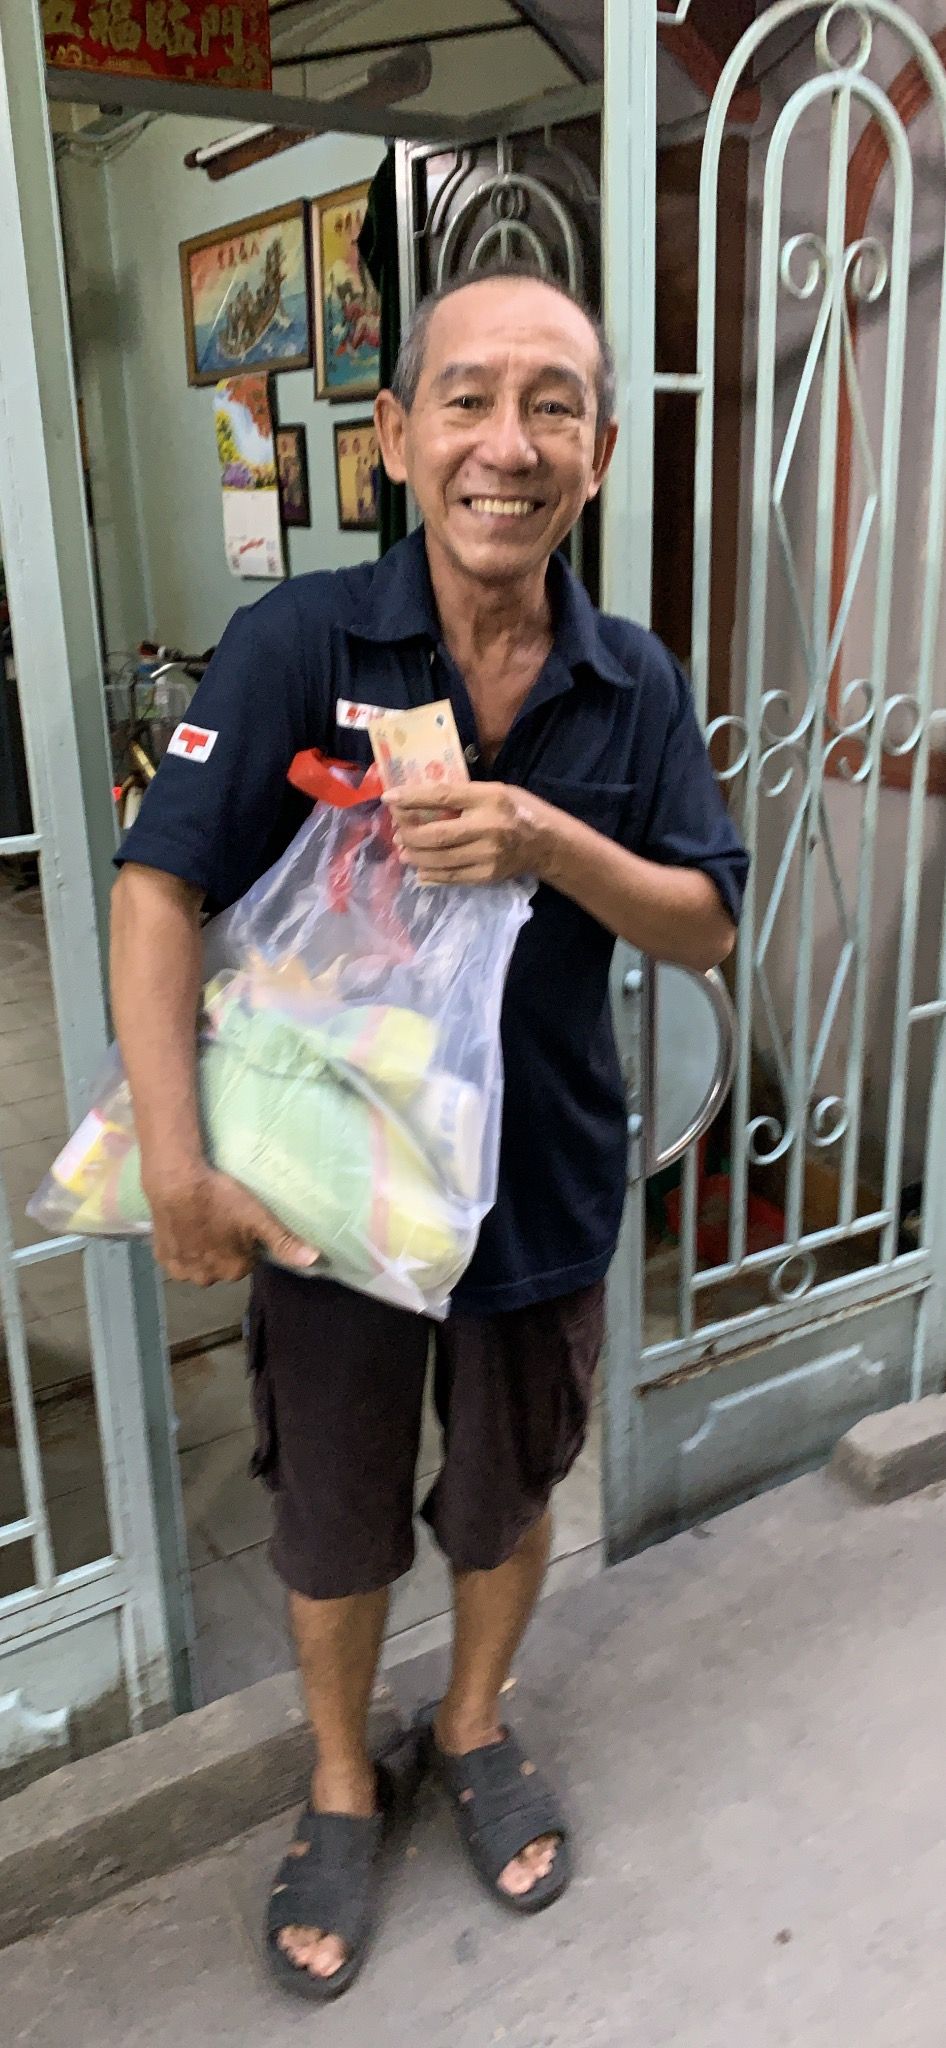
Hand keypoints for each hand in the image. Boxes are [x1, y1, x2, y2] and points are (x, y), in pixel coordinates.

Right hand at [143, 1164, 318, 1285]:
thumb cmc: (221, 1198)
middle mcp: (207, 1278)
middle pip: (221, 1264)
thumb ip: (284, 1242)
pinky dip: (181, 1247)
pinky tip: (184, 1227)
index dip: (244, 1243)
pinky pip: (177, 1258)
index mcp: (234, 1271)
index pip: (246, 1261)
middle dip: (222, 1249)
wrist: (176, 1183)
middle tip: (220, 1220)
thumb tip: (314, 1261)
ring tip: (201, 1222)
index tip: (240, 1224)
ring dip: (201, 1250)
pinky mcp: (161, 1257)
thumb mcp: (258, 1218)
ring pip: (198, 1264)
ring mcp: (181, 1270)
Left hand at [384, 781, 551, 885]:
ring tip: (404, 852)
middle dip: (410, 834)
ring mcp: (487, 855)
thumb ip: (463, 796)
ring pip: (439, 859)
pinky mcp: (486, 876)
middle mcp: (487, 827)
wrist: (548, 844)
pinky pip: (450, 877)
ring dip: (415, 856)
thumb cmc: (519, 810)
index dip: (412, 798)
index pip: (442, 796)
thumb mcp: (495, 791)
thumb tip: (421, 801)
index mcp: (489, 798)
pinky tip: (420, 870)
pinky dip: (430, 874)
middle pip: (436, 834)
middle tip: (398, 833)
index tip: (389, 798)